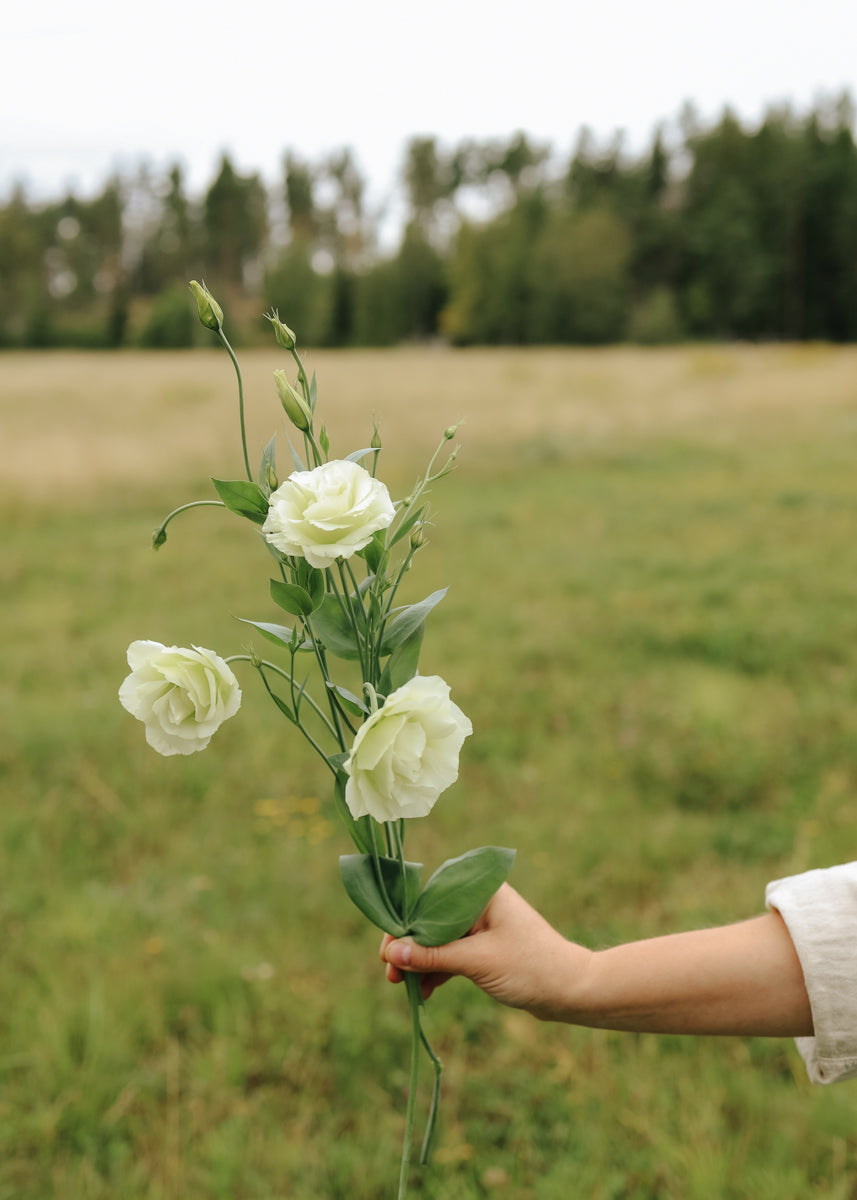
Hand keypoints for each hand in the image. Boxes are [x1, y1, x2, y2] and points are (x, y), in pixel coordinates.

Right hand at [380, 883, 589, 1018]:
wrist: (571, 992)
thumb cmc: (529, 966)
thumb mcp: (476, 961)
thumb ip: (432, 955)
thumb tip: (391, 952)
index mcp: (481, 890)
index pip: (430, 900)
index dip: (404, 924)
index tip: (386, 950)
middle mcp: (480, 902)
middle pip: (430, 921)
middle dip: (409, 947)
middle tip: (390, 973)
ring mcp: (482, 926)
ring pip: (439, 940)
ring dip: (420, 962)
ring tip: (401, 986)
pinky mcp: (485, 948)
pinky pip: (452, 955)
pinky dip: (438, 971)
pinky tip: (423, 992)